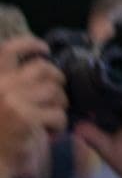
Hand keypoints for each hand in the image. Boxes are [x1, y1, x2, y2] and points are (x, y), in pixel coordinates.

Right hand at [0, 37, 66, 177]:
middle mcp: (1, 87)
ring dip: (60, 106)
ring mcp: (13, 102)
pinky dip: (59, 124)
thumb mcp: (1, 101)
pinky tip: (51, 133)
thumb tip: (40, 60)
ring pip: (55, 92)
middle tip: (58, 95)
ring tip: (51, 119)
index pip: (8, 50)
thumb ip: (13, 83)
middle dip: (57, 79)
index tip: (44, 48)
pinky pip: (58, 114)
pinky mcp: (27, 118)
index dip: (29, 44)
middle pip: (43, 69)